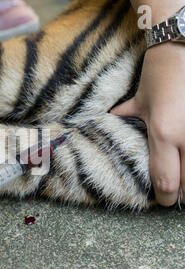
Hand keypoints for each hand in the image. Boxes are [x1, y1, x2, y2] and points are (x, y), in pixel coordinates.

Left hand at [111, 42, 184, 205]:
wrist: (184, 47)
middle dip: (183, 195)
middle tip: (175, 194)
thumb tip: (112, 126)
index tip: (161, 200)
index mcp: (163, 134)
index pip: (165, 181)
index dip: (163, 197)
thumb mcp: (139, 100)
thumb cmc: (160, 73)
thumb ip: (125, 118)